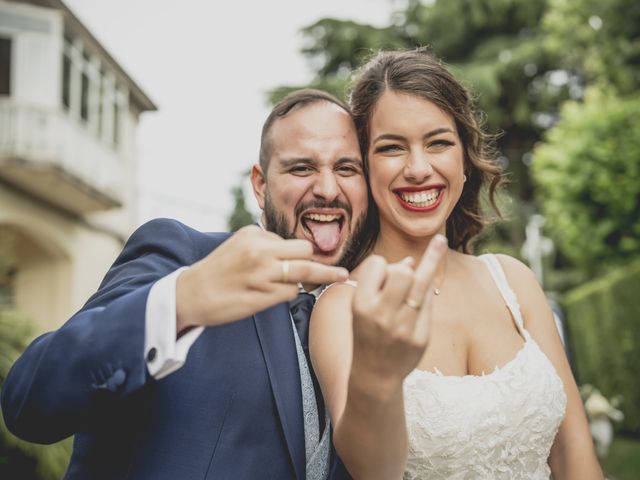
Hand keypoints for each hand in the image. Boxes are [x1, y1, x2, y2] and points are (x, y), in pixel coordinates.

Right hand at [176, 225, 347, 330]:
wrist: (191, 294)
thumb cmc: (218, 272)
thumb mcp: (239, 245)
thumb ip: (266, 245)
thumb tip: (298, 252)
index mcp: (253, 234)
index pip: (290, 240)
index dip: (300, 255)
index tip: (308, 264)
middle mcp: (259, 250)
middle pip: (306, 251)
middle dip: (318, 263)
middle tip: (336, 273)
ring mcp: (261, 273)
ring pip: (304, 273)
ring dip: (311, 281)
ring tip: (323, 283)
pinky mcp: (262, 295)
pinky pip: (291, 293)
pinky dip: (291, 295)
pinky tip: (276, 296)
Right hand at [350, 235, 446, 395]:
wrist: (374, 375)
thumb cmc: (366, 333)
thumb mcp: (361, 307)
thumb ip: (380, 283)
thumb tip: (410, 261)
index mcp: (361, 305)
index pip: (377, 265)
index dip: (381, 266)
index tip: (379, 276)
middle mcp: (382, 315)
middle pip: (402, 272)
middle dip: (403, 269)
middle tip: (404, 276)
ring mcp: (403, 328)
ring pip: (422, 283)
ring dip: (431, 259)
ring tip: (440, 241)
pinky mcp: (420, 338)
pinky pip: (429, 302)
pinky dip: (426, 295)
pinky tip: (422, 296)